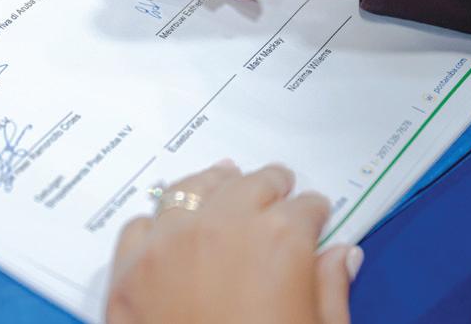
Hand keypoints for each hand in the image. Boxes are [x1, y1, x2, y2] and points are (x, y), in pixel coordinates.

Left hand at [106, 161, 362, 323]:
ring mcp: (167, 246)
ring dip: (212, 185)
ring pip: (189, 190)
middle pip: (249, 185)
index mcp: (280, 241)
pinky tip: (170, 225)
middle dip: (269, 186)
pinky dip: (158, 222)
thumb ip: (332, 289)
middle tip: (278, 186)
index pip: (305, 206)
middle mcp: (220, 228)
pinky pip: (141, 225)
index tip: (315, 215)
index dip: (313, 212)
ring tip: (224, 181)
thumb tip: (343, 256)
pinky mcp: (127, 273)